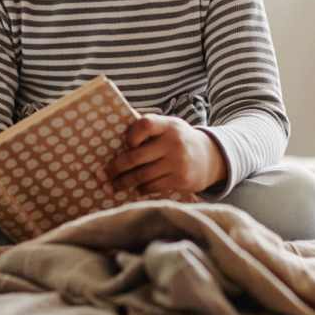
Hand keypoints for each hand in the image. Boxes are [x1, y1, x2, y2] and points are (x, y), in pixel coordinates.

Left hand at [102, 114, 227, 195]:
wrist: (211, 157)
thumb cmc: (179, 140)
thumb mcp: (169, 127)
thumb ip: (149, 128)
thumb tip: (115, 136)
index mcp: (168, 125)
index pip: (145, 125)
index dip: (131, 135)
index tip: (126, 144)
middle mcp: (174, 143)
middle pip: (136, 157)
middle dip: (116, 167)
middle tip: (104, 174)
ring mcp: (178, 163)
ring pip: (142, 176)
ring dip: (124, 182)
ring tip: (113, 186)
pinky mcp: (181, 180)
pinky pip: (153, 187)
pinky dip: (141, 189)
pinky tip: (135, 189)